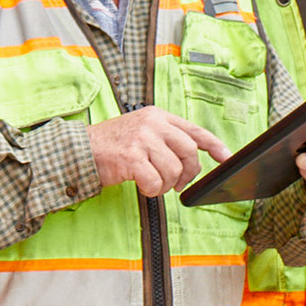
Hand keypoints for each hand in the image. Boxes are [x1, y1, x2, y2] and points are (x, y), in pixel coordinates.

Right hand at [88, 107, 230, 197]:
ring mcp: (142, 139)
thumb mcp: (141, 131)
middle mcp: (152, 123)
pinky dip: (152, 190)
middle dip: (188, 173)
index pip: (194, 130)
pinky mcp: (131, 157)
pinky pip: (155, 181)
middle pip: (189, 151)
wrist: (79, 150)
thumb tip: (190, 159)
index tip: (226, 158)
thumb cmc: (110, 145)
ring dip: (166, 184)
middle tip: (178, 184)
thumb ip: (165, 139)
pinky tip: (143, 187)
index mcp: (158, 116)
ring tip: (153, 184)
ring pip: (173, 169)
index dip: (214, 145)